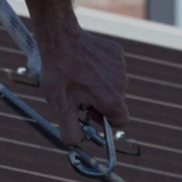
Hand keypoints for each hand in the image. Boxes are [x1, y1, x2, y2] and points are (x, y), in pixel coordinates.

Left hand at [26, 0, 129, 145]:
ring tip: (80, 76)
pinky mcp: (117, 53)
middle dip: (100, 103)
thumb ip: (70, 129)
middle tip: (79, 94)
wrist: (60, 37)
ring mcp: (121, 67)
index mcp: (112, 100)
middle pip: (115, 103)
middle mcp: (122, 84)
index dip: (104, 120)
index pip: (120, 121)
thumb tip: (75, 144)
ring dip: (100, 86)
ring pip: (114, 86)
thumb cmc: (59, 71)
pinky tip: (85, 62)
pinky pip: (112, 69)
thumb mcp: (60, 104)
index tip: (89, 113)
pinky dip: (101, 69)